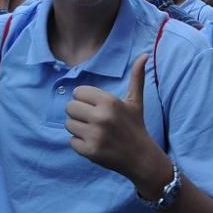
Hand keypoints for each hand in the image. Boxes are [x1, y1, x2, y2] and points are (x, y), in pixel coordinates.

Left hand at [65, 54, 167, 189]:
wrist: (141, 157)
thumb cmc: (136, 125)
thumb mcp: (135, 101)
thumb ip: (136, 77)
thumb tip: (144, 55)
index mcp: (110, 102)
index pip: (78, 93)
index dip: (84, 99)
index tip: (95, 107)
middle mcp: (101, 117)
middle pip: (69, 107)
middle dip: (79, 113)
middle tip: (93, 120)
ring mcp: (94, 135)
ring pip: (68, 124)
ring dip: (78, 128)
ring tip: (94, 131)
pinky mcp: (89, 151)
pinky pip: (71, 142)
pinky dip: (80, 143)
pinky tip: (94, 143)